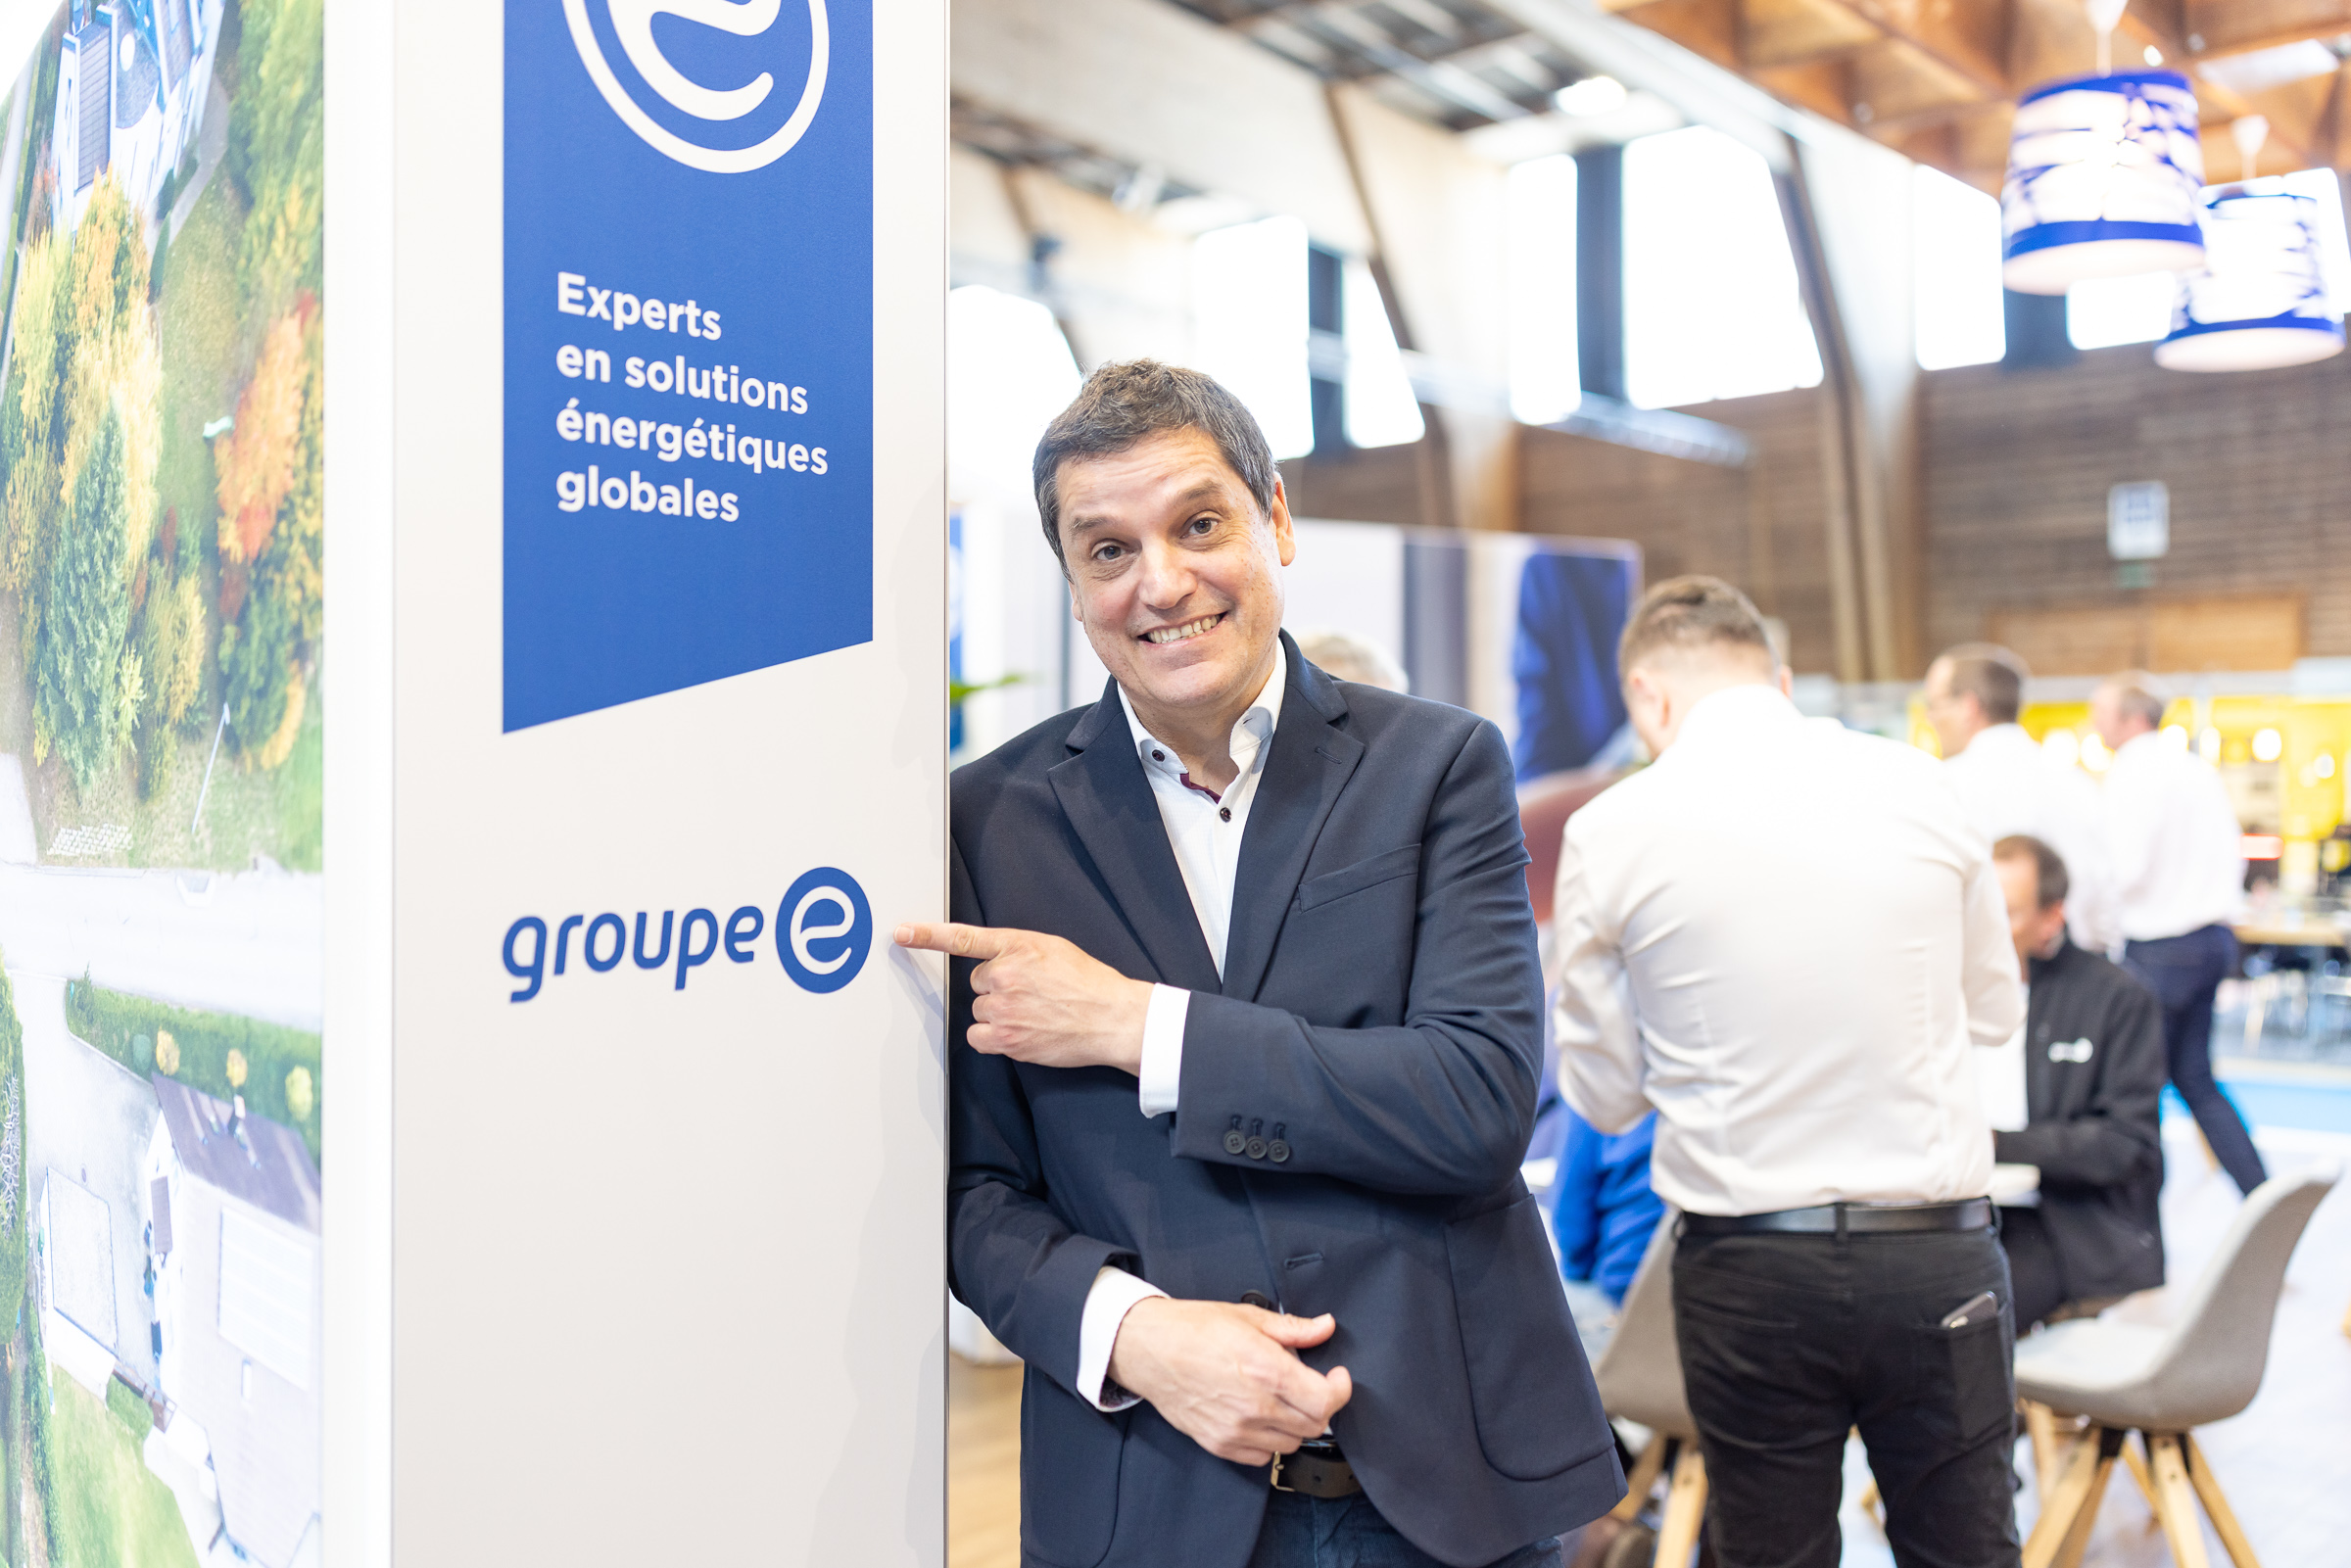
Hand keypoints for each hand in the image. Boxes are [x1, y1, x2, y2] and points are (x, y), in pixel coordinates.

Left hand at [894, 922, 1153, 1073]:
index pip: (964, 938)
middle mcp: (1006, 975)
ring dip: (997, 1014)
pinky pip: (979, 1037)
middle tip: (1030, 994)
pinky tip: (1021, 1032)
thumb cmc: (1089, 984)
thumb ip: (1018, 951)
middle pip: (976, 984)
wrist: (1112, 1017)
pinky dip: (994, 1038)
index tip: (901, 933)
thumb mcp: (1054, 949)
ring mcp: (1004, 1008)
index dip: (928, 935)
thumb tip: (996, 962)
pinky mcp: (1006, 1038)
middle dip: (997, 989)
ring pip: (979, 1011)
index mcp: (1018, 946)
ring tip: (1032, 1014)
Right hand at [1105, 1298, 1353, 1466]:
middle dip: (1320, 1405)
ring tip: (1281, 1399)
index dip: (1340, 1389)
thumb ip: (1293, 1329)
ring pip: (1290, 1444)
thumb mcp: (1247, 1317)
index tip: (1337, 1377)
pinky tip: (1259, 1416)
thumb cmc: (1192, 1329)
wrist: (1147, 1349)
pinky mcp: (1219, 1444)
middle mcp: (1255, 1405)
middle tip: (1310, 1386)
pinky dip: (1269, 1441)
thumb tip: (1325, 1327)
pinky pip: (1262, 1457)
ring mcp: (1236, 1430)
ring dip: (1295, 1424)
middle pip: (1314, 1426)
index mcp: (1266, 1370)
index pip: (1325, 1400)